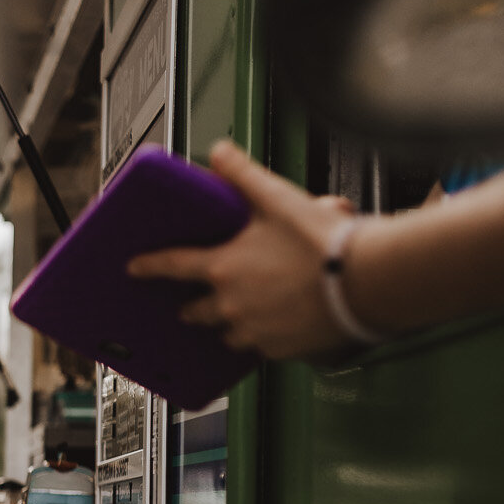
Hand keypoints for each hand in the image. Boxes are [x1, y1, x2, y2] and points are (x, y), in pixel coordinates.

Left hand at [126, 139, 361, 359]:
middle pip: (197, 312)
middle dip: (195, 306)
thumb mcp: (279, 198)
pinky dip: (267, 336)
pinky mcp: (281, 350)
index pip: (173, 266)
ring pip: (230, 334)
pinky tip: (282, 321)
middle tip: (197, 302)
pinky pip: (263, 347)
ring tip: (247, 310)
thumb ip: (244, 176)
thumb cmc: (326, 243)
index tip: (135, 268)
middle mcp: (233, 304)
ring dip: (232, 323)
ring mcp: (255, 331)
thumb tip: (221, 153)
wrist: (368, 280)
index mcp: (224, 268)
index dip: (150, 265)